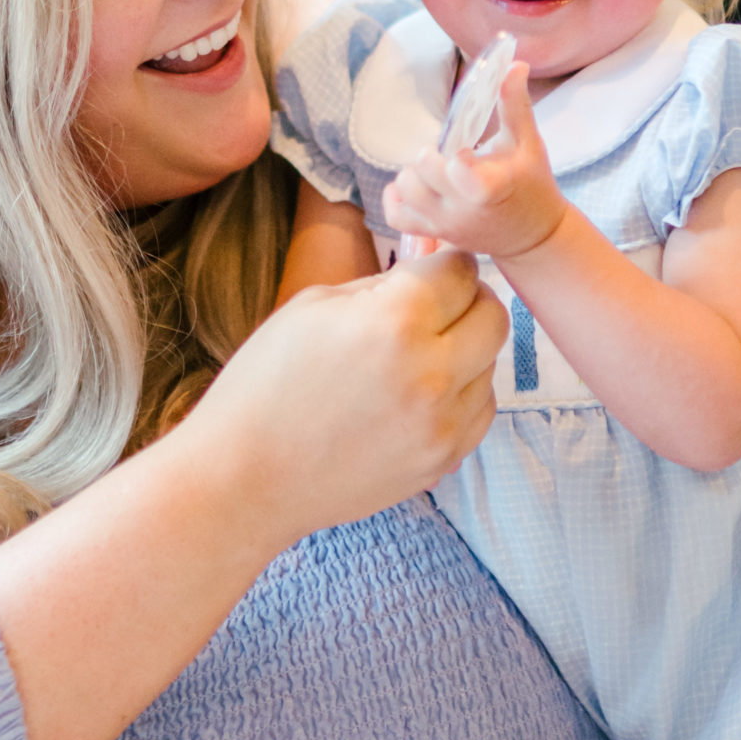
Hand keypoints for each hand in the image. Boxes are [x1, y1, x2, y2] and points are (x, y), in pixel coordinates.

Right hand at [187, 248, 505, 534]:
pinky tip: (416, 396)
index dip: (443, 263)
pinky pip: (480, 410)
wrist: (245, 476)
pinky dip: (460, 395)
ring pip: (491, 364)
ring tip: (412, 359)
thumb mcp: (315, 305)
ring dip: (464, 351)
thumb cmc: (266, 383)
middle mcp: (432, 372)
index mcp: (396, 321)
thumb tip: (427, 268)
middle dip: (467, 301)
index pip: (461, 269)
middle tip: (432, 308)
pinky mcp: (442, 460)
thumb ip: (382, 284)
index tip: (428, 270)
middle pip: (494, 314)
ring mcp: (442, 423)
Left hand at [382, 64, 566, 261]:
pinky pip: (397, 218)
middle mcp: (462, 209)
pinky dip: (396, 199)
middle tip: (447, 155)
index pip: (457, 173)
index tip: (468, 151)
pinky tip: (414, 184)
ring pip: (405, 193)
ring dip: (413, 174)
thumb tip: (514, 63)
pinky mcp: (434, 234)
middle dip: (429, 157)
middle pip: (420, 176)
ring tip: (434, 170)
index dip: (455, 158)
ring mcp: (445, 224)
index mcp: (490, 187)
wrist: (533, 236)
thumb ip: (515, 103)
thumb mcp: (528, 143)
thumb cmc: (532, 184)